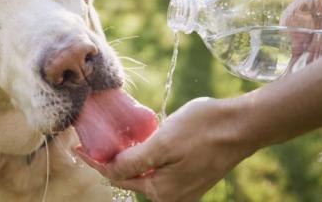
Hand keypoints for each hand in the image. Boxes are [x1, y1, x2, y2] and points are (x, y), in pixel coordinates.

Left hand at [76, 98, 256, 201]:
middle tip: (96, 141)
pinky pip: (162, 172)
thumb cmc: (203, 129)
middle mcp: (172, 197)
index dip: (96, 161)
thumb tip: (111, 170)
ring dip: (131, 160)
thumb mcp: (163, 141)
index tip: (79, 148)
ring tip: (117, 141)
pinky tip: (144, 143)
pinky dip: (149, 159)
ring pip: (147, 175)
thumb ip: (134, 160)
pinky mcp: (192, 179)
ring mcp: (184, 190)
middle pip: (131, 178)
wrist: (242, 125)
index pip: (117, 176)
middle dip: (112, 161)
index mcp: (162, 192)